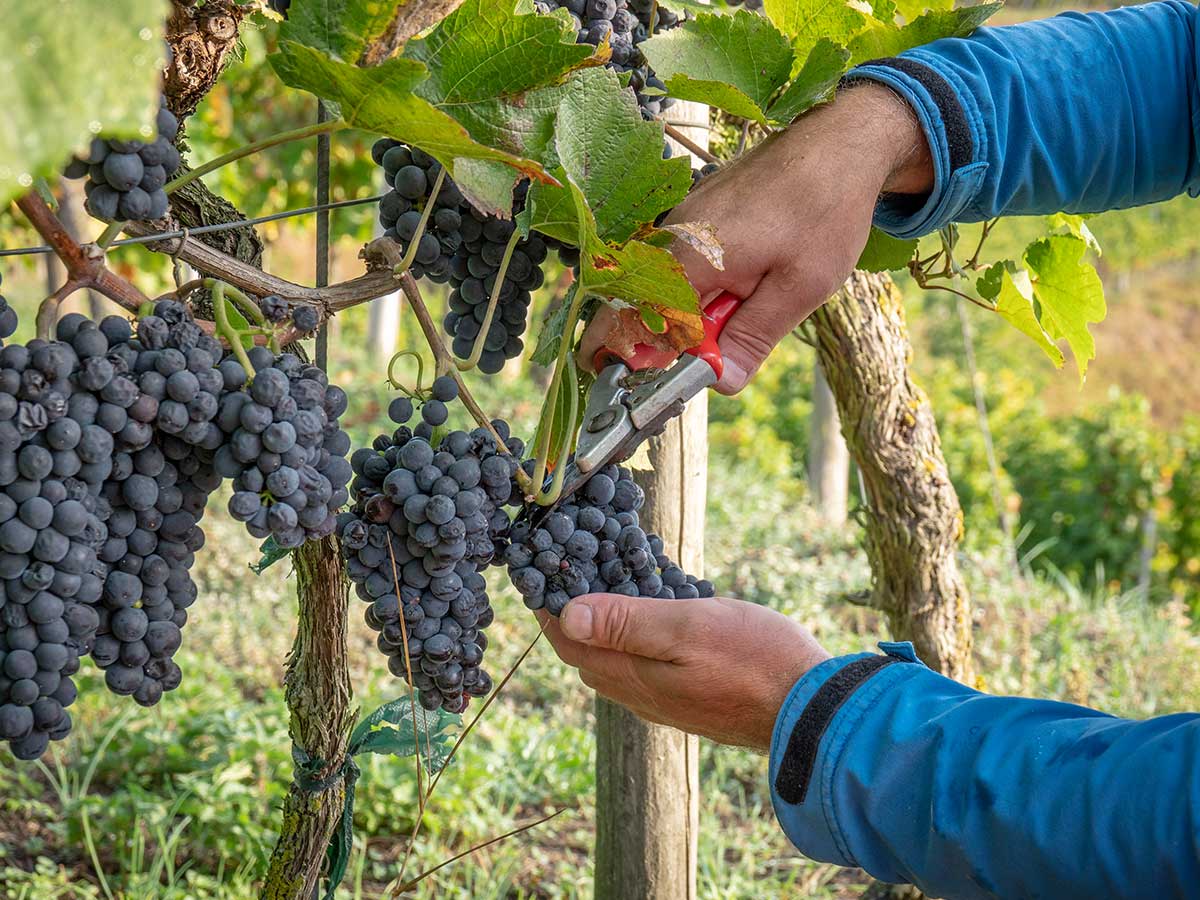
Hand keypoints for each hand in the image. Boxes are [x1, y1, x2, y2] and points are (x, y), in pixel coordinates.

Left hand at [538, 592, 830, 751]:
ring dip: (604, 628)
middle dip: (570, 616)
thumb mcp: (687, 627)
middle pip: (587, 655)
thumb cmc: (755, 660)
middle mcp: (642, 696)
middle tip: (570, 569)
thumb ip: (627, 623)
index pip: (569, 643)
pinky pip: (646, 668)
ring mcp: (668, 702)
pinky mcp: (693, 700)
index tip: (536, 570)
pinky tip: (657, 616)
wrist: (813, 711)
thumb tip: (567, 616)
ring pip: (617, 663)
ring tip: (609, 584)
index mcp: (633, 677)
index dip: (548, 608)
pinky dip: (636, 639)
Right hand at [580, 82, 933, 393]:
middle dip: (676, 341)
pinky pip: (678, 268)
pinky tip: (743, 286)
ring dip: (695, 316)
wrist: (838, 142)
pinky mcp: (691, 219)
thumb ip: (752, 338)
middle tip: (726, 349)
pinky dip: (702, 290)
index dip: (648, 360)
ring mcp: (677, 224)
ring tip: (746, 307)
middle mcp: (669, 237)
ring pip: (662, 290)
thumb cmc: (824, 210)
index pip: (635, 323)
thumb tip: (720, 384)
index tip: (680, 380)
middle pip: (643, 309)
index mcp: (688, 257)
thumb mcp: (799, 287)